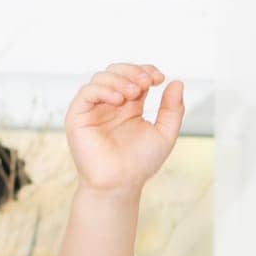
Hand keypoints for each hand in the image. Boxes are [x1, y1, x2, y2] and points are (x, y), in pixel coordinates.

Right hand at [63, 62, 184, 193]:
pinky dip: (103, 90)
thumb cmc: (140, 164)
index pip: (134, 76)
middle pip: (117, 71)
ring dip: (120, 79)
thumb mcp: (164, 134)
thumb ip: (172, 110)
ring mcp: (93, 108)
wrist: (120, 184)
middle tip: (147, 82)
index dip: (146, 70)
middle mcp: (110, 104)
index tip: (159, 78)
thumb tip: (177, 83)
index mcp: (129, 106)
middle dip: (133, 71)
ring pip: (101, 77)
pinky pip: (87, 92)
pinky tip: (118, 99)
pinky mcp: (78, 116)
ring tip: (134, 93)